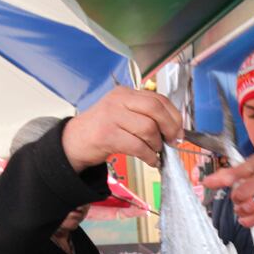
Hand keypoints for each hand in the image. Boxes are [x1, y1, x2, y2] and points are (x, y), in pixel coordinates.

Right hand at [62, 86, 182, 170]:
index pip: (158, 99)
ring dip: (157, 145)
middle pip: (155, 109)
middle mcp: (119, 100)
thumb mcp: (123, 114)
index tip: (179, 131)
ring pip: (148, 129)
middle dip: (170, 128)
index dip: (174, 116)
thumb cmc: (102, 130)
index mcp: (126, 93)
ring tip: (155, 152)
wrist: (74, 142)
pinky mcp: (107, 135)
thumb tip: (174, 130)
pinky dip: (149, 156)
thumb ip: (145, 116)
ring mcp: (112, 116)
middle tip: (173, 142)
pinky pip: (138, 146)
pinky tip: (151, 160)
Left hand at [202, 153, 253, 227]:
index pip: (236, 172)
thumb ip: (233, 172)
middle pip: (239, 193)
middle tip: (240, 198)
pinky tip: (245, 218)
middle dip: (235, 199)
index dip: (220, 179)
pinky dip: (247, 220)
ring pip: (247, 206)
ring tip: (243, 207)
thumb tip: (211, 179)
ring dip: (241, 210)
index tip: (207, 183)